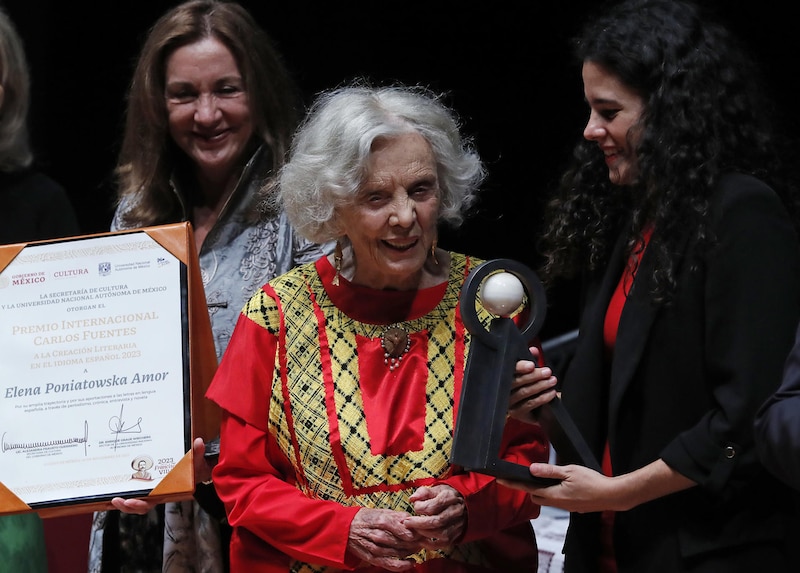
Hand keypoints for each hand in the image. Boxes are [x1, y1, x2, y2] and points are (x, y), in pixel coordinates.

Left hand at [110, 437, 212, 514]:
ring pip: (134, 499)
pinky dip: (124, 490)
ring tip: (113, 498)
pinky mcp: (147, 481)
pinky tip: (114, 487)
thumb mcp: (197, 462)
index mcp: (166, 491)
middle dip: (126, 505)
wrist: (196, 468)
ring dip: (123, 502)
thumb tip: (198, 442)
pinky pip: (134, 489)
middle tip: (117, 500)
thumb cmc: (195, 468)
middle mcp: (156, 492)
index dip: (140, 504)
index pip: (151, 502)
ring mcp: (150, 488)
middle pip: (139, 504)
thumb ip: (197, 454)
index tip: (131, 501)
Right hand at [347, 507, 419, 570]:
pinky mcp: (372, 558)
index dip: (417, 532)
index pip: (404, 529)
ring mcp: (375, 548)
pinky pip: (390, 564)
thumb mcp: (382, 511)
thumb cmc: (366, 518)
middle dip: (416, 542)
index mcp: (382, 520)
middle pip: (403, 542)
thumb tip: (413, 520)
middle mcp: (378, 535)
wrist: (346, 528)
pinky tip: (411, 562)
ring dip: (411, 552)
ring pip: (398, 553)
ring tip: (418, 548)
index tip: (425, 532)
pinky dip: (402, 565)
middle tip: (425, 541)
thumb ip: (398, 516)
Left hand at [404, 484, 465, 549]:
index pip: (433, 506)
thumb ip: (423, 492)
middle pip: (437, 521)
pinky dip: (431, 544)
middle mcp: (455, 511)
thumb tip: (412, 499)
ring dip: (424, 533)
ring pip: (441, 533)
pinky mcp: (456, 534)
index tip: (415, 506)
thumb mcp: (436, 489)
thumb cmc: (447, 495)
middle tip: (406, 522)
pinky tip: (422, 540)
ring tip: (414, 529)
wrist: (464, 503)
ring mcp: (457, 524)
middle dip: (419, 523)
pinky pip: (444, 543)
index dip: (420, 508)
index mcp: (449, 497)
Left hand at [498, 462, 619, 513]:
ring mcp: (566, 507)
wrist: (612, 495)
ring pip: (547, 499)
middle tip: (528, 476)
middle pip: (536, 497)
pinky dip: (554, 493)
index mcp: (554, 494)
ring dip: (543, 491)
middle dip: (529, 488)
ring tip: (545, 478)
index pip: (528, 489)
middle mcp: (557, 503)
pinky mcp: (573, 507)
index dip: (513, 484)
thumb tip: (531, 469)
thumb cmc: (592, 481)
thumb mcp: (570, 471)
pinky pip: (558, 501)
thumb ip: (550, 471)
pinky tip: (562, 484)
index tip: (500, 480)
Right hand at [508, 346, 557, 421]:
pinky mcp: (517, 413)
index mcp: (503, 376)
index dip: (520, 367)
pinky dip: (542, 398)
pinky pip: (530, 404)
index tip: (531, 365)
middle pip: (515, 381)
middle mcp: (502, 390)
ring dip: (540, 385)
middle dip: (533, 376)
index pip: (508, 370)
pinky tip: (551, 393)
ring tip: (552, 381)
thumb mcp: (531, 371)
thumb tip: (533, 350)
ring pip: (523, 392)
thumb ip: (531, 359)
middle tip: (547, 372)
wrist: (539, 407)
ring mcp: (509, 403)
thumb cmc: (531, 385)